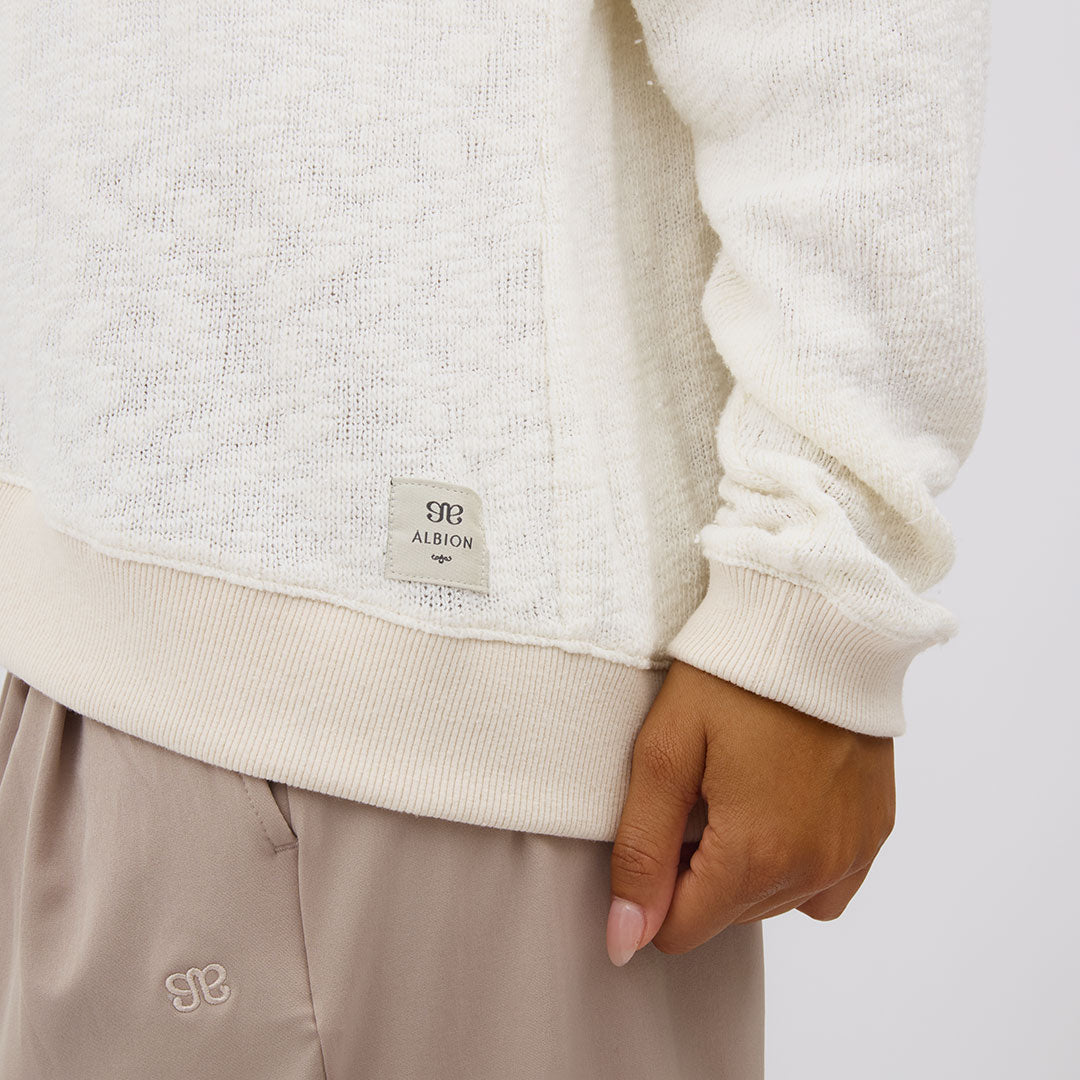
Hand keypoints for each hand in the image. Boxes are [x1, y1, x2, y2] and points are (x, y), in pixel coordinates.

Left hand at [606, 659, 894, 964]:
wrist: (815, 619)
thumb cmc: (732, 676)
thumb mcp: (665, 753)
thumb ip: (641, 852)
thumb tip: (624, 942)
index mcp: (756, 854)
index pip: (681, 930)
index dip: (655, 885)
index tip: (663, 821)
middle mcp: (814, 868)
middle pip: (727, 915)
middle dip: (700, 869)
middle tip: (702, 789)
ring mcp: (853, 851)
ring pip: (775, 902)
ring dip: (748, 866)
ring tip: (741, 787)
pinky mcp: (876, 829)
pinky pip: (828, 884)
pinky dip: (798, 862)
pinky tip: (783, 807)